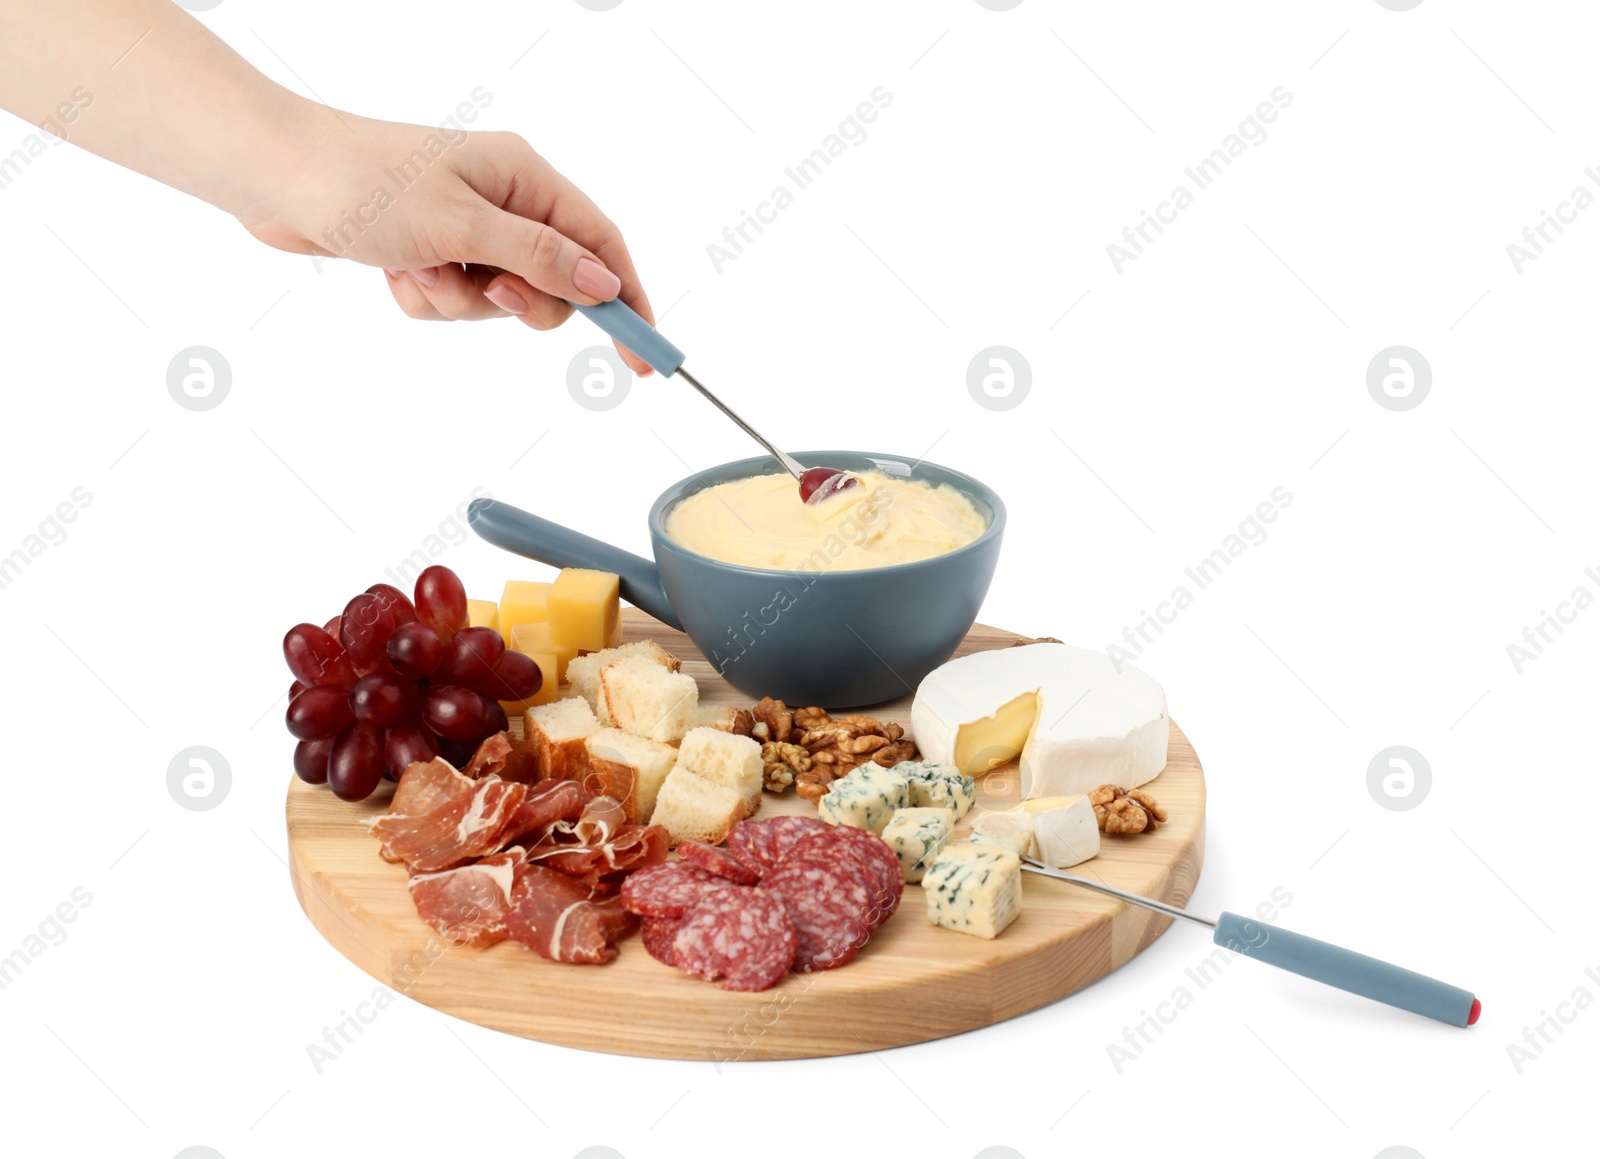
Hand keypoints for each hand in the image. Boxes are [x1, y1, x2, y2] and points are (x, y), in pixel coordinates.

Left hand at [243, 111, 655, 373]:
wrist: (275, 176)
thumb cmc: (364, 183)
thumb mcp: (464, 225)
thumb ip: (540, 258)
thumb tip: (603, 286)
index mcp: (524, 177)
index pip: (601, 244)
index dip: (628, 299)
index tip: (644, 353)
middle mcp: (502, 200)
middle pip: (553, 282)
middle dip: (517, 302)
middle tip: (488, 292)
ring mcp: (464, 228)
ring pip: (497, 300)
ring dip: (458, 301)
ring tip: (416, 267)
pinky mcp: (430, 251)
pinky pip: (453, 301)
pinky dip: (426, 298)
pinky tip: (393, 271)